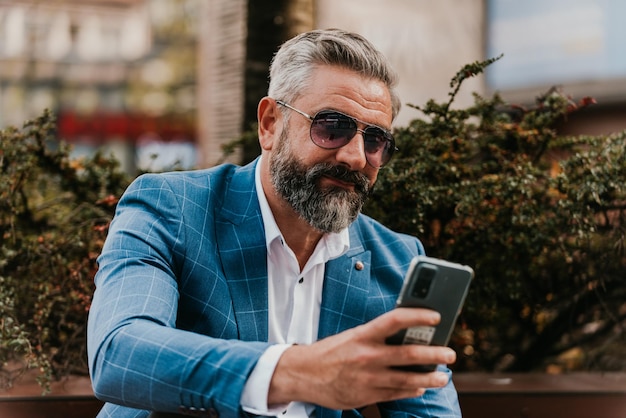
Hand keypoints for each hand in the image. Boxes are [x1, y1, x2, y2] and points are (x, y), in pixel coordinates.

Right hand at [267, 308, 455, 408]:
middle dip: (435, 354)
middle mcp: (367, 356)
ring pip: (408, 379)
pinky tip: (420, 387)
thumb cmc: (331, 351)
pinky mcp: (366, 395)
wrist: (303, 374)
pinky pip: (396, 393)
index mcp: (363, 335)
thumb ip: (377, 337)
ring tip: (443, 377)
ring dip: (430, 378)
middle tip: (451, 354)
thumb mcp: (352, 337)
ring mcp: (368, 378)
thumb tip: (407, 336)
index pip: (396, 320)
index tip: (437, 317)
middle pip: (409, 353)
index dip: (418, 316)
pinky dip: (411, 390)